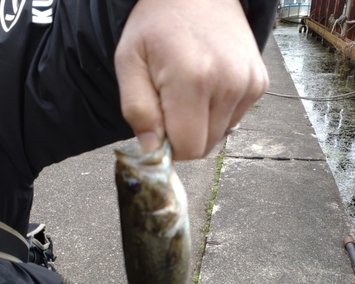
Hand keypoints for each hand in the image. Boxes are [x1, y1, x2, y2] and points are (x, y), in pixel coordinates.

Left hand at [114, 0, 268, 159]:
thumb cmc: (156, 27)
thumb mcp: (129, 62)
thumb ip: (137, 110)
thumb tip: (153, 150)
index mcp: (193, 80)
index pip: (188, 148)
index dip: (170, 147)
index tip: (159, 127)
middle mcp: (229, 84)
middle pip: (205, 146)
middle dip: (184, 136)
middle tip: (171, 106)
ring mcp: (249, 83)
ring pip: (220, 135)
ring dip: (201, 125)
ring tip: (189, 91)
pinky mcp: (259, 83)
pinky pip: (234, 119)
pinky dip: (218, 112)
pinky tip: (208, 85)